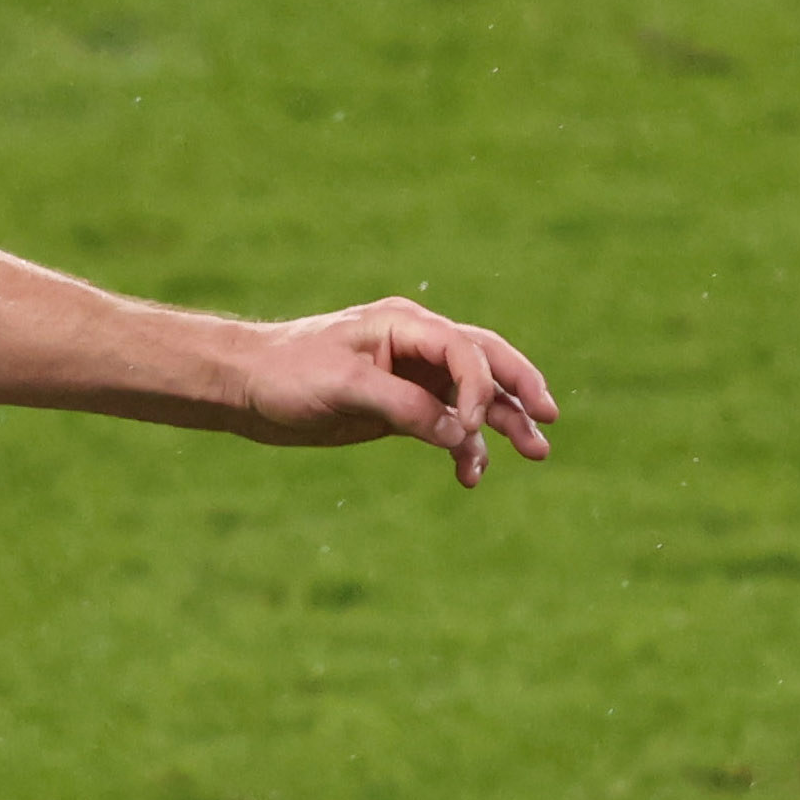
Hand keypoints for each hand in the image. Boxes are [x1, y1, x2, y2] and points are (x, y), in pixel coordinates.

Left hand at [231, 299, 559, 485]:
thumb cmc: (287, 373)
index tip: (468, 426)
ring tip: (534, 454)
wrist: (247, 387)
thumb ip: (401, 405)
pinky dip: (463, 448)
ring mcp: (411, 378)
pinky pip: (446, 426)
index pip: (463, 349)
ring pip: (472, 398)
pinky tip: (471, 474)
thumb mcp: (342, 386)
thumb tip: (456, 433)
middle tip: (551, 417)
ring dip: (502, 424)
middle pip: (485, 362)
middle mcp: (416, 346)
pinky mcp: (400, 409)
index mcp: (404, 325)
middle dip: (520, 389)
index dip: (477, 386)